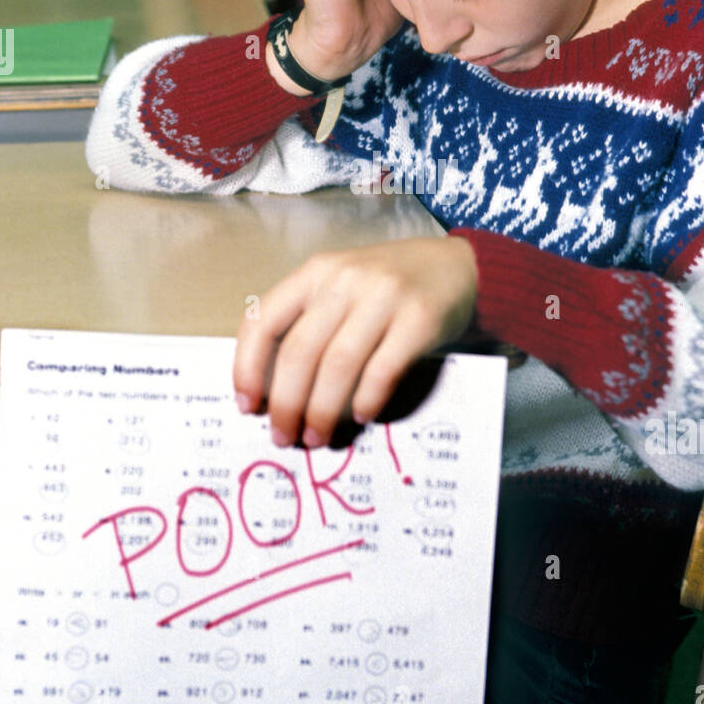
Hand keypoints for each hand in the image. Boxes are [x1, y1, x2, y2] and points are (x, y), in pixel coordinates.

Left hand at [234, 237, 478, 446]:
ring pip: (338, 365)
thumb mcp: (341, 287)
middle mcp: (345, 279)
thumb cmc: (389, 286)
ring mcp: (384, 297)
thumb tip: (274, 392)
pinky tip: (360, 417)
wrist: (457, 266)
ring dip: (322, 411)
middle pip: (299, 352)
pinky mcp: (420, 319)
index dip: (247, 368)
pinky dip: (365, 400)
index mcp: (316, 272)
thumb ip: (310, 322)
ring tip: (317, 437)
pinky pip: (382, 370)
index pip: (263, 321)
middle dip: (286, 404)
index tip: (247, 407)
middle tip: (284, 436)